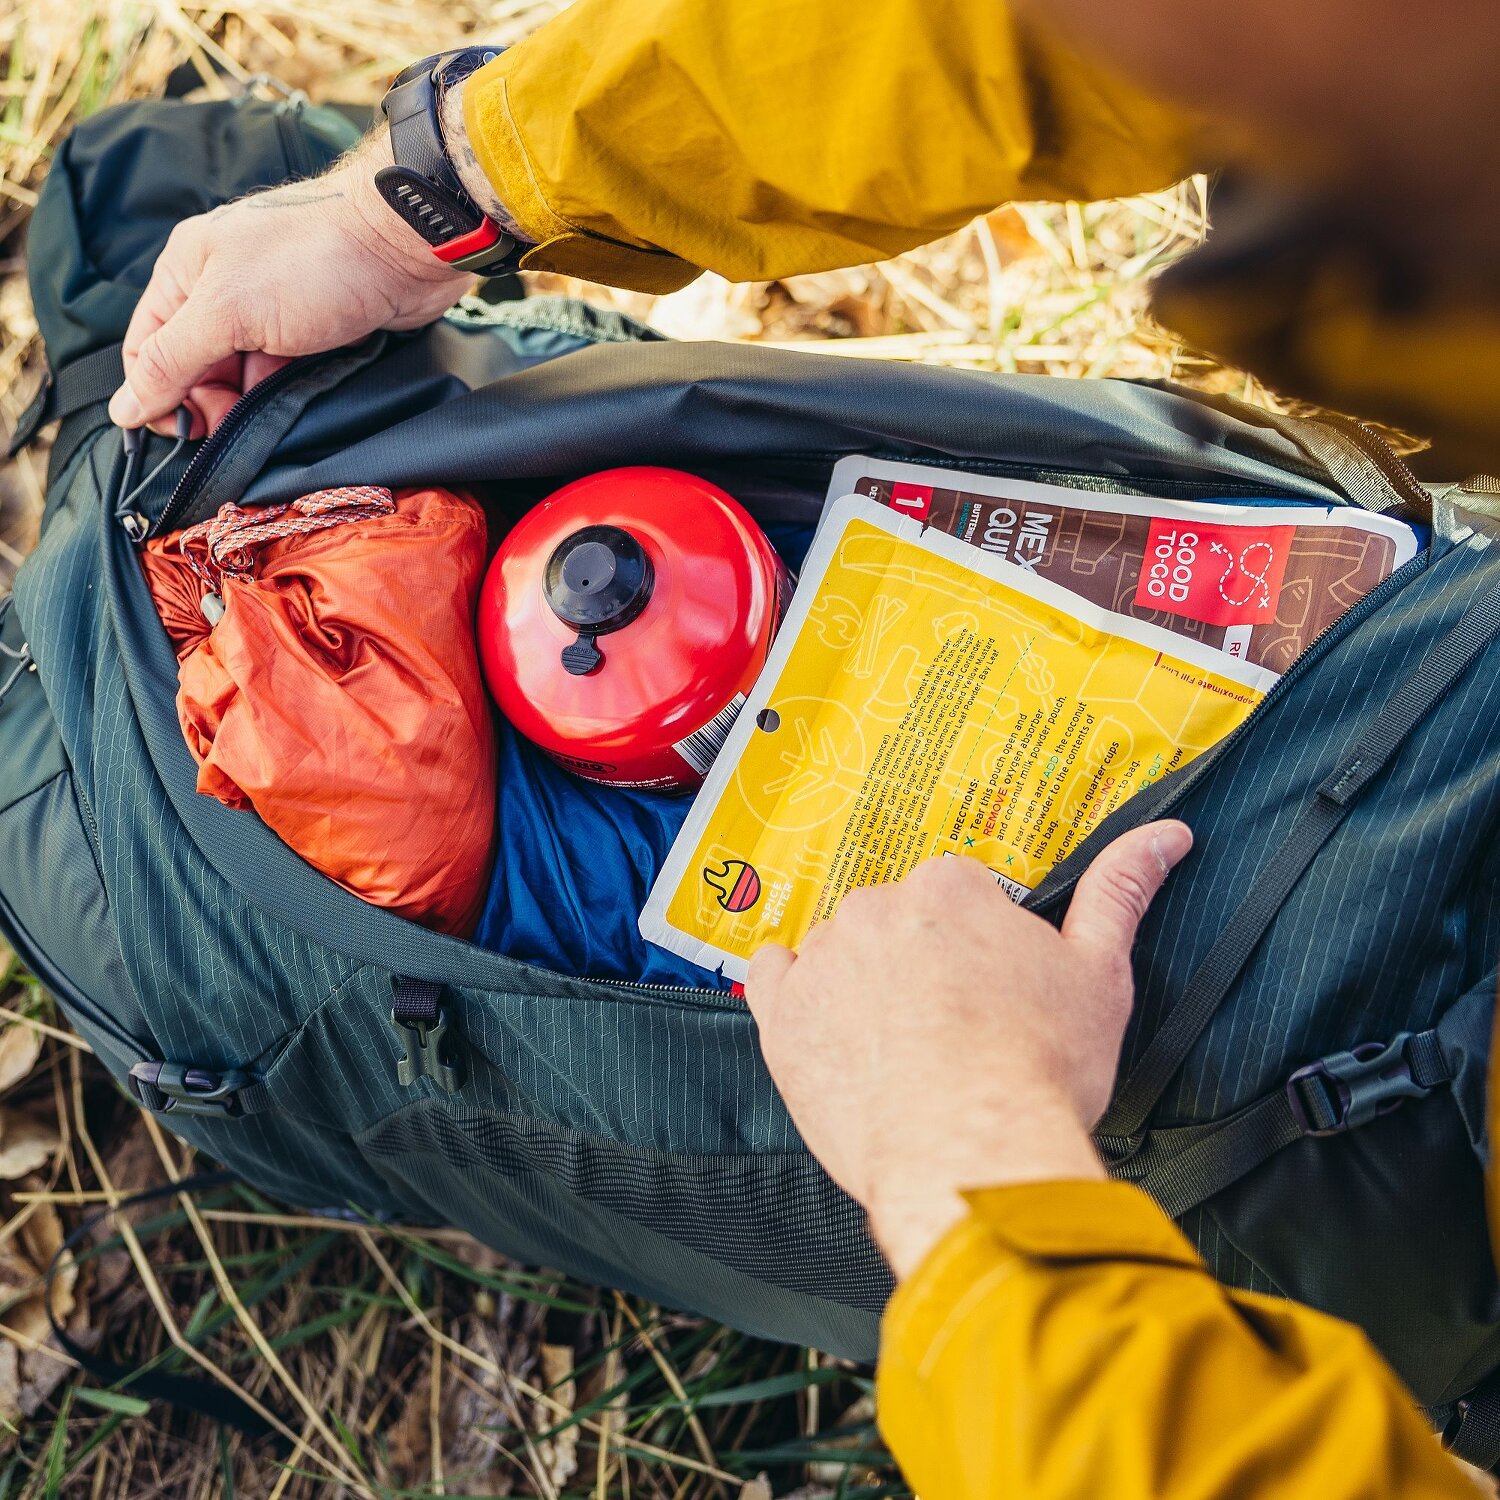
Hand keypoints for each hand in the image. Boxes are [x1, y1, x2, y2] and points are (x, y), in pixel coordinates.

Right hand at [108, 132, 469, 436]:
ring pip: (241, 374)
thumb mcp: (227, 311)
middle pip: (194, 366)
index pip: (147, 347)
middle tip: (234, 425)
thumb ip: (172, 360)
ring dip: (250, 402)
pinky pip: (282, 373)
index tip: (186, 430)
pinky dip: (283, 392)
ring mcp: (269, 308)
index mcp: (187, 271)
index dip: (158, 395)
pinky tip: (299, 400)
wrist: (403, 247)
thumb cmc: (314, 261)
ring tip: (274, 407)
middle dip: (209, 402)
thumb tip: (124, 407)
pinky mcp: (312, 329)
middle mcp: (223, 286)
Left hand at [744, 821, 1192, 1279]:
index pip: (957, 893)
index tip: (988, 986)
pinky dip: (793, 994)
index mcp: (949, 887)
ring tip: (901, 1048)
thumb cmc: (1039, 1070)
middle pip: (896, 919)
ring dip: (861, 983)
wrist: (970, 1152)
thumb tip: (1164, 836)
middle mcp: (876, 906)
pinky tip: (828, 1026)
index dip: (975, 943)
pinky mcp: (782, 1015)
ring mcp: (823, 958)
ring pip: (840, 951)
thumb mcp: (1100, 976)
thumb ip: (1120, 893)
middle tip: (951, 1025)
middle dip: (919, 962)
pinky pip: (772, 979)